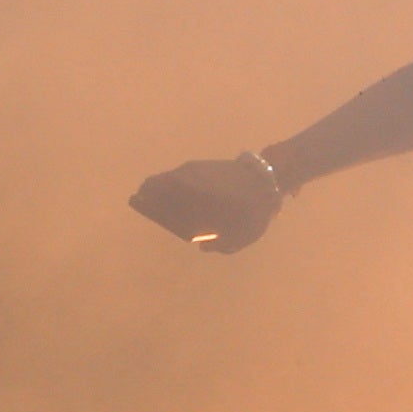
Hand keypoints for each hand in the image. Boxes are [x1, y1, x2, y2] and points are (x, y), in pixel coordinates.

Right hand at [129, 155, 286, 250]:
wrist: (270, 180)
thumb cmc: (250, 211)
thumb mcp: (236, 237)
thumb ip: (218, 245)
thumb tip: (203, 246)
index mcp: (188, 190)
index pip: (152, 187)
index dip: (144, 197)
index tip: (143, 207)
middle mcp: (188, 176)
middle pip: (160, 182)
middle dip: (157, 198)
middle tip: (162, 215)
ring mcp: (198, 168)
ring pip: (175, 179)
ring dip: (172, 193)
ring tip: (181, 212)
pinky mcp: (209, 165)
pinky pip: (188, 177)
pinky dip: (186, 189)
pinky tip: (198, 204)